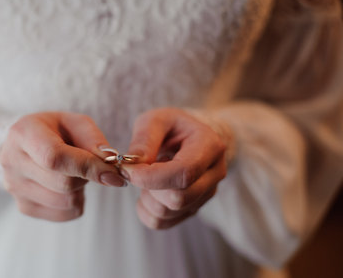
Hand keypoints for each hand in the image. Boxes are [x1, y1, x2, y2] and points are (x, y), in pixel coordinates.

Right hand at [0, 112, 125, 221]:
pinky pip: (64, 214)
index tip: (114, 174)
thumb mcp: (76, 123)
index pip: (55, 157)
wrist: (28, 144)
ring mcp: (14, 187)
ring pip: (66, 202)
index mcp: (23, 133)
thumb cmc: (56, 131)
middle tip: (89, 165)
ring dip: (81, 189)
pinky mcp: (24, 206)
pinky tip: (67, 186)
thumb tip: (110, 164)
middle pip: (63, 183)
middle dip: (87, 176)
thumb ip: (94, 140)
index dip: (87, 167)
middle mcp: (12, 161)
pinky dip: (76, 202)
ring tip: (74, 173)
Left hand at [122, 108, 228, 228]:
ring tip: (145, 178)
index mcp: (209, 145)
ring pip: (170, 212)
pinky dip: (147, 211)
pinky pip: (164, 222)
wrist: (186, 137)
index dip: (151, 177)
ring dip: (146, 198)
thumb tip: (133, 163)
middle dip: (148, 188)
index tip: (128, 169)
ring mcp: (207, 193)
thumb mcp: (155, 120)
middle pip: (179, 198)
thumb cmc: (170, 126)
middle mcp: (215, 173)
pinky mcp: (195, 207)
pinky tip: (147, 193)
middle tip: (136, 172)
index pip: (183, 173)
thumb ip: (144, 139)